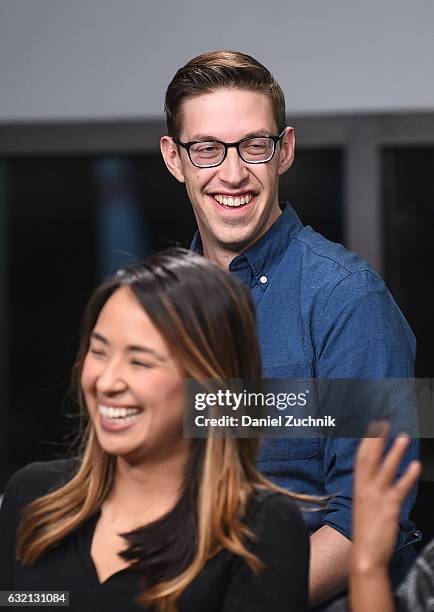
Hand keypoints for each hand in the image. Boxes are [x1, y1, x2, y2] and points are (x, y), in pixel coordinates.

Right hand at [352, 422, 420, 572]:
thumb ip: (368, 489)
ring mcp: (377, 498)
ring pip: (385, 469)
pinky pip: (399, 489)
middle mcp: (365, 489)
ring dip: (395, 452)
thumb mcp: (363, 505)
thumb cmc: (366, 531)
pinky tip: (415, 466)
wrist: (365, 555)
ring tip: (404, 438)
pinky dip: (408, 477)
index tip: (373, 427)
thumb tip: (374, 476)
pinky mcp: (389, 508)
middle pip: (369, 458)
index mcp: (358, 487)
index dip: (367, 441)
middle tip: (384, 423)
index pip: (361, 458)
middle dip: (377, 440)